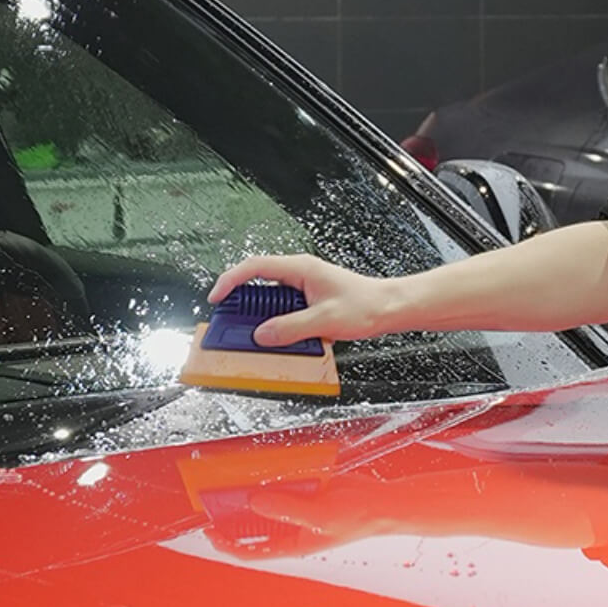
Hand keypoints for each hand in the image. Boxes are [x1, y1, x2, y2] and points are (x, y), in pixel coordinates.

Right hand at [208, 254, 395, 345]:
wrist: (390, 308)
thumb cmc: (366, 305)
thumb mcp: (325, 320)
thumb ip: (291, 328)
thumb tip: (262, 334)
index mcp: (300, 268)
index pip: (254, 267)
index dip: (231, 281)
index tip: (217, 298)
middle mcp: (299, 274)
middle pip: (258, 284)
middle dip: (243, 305)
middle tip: (232, 325)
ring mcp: (304, 287)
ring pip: (271, 299)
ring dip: (262, 317)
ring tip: (257, 336)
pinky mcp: (310, 300)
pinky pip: (285, 310)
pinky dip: (278, 324)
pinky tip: (283, 339)